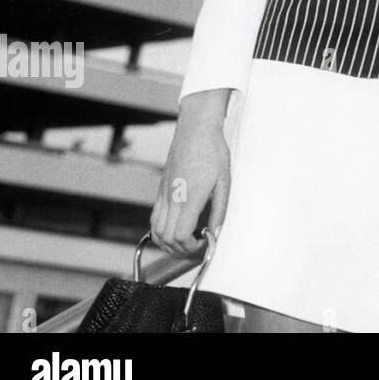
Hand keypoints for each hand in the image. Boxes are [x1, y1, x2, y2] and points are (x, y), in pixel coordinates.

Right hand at [149, 95, 230, 255]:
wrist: (196, 129)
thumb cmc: (213, 150)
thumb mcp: (224, 180)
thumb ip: (220, 209)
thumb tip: (217, 232)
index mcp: (190, 196)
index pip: (180, 235)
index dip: (190, 247)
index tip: (203, 244)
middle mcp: (172, 198)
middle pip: (166, 238)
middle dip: (180, 250)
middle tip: (197, 247)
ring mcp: (163, 194)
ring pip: (155, 231)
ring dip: (168, 244)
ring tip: (186, 241)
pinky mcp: (160, 190)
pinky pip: (154, 218)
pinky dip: (160, 231)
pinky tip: (175, 229)